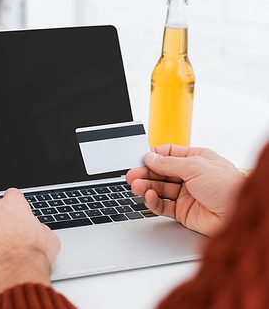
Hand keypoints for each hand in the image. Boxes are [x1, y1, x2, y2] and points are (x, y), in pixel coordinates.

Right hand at [126, 144, 245, 236]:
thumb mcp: (195, 167)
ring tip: (136, 186)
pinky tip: (149, 196)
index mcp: (197, 160)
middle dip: (145, 173)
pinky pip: (163, 206)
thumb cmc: (229, 187)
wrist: (240, 215)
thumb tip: (151, 158)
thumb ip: (169, 164)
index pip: (169, 155)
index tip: (139, 158)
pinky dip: (153, 202)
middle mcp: (191, 177)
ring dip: (146, 187)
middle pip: (161, 173)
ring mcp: (187, 195)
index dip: (153, 156)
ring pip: (160, 189)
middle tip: (131, 175)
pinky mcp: (183, 212)